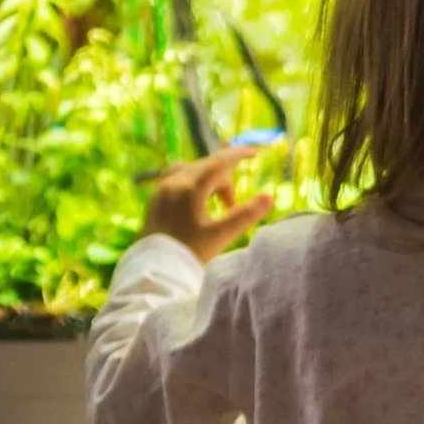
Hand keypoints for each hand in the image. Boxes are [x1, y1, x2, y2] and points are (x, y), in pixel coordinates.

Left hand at [144, 147, 276, 264]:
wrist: (154, 270)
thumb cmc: (188, 253)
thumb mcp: (220, 235)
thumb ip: (245, 214)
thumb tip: (269, 197)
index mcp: (190, 187)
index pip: (220, 162)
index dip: (239, 154)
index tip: (255, 152)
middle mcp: (173, 181)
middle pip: (206, 166)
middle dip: (224, 181)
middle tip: (231, 207)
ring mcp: (161, 188)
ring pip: (191, 170)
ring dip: (208, 181)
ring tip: (213, 204)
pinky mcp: (154, 198)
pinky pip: (177, 178)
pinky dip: (192, 183)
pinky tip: (196, 204)